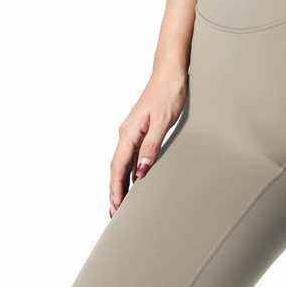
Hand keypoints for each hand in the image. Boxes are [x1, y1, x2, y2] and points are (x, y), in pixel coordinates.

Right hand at [109, 64, 187, 215]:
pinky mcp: (140, 131)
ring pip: (122, 163)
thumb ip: (152, 147)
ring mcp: (132, 132)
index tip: (117, 207)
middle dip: (115, 191)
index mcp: (129, 133)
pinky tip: (134, 181)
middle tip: (115, 214)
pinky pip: (130, 156)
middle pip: (116, 168)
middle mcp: (126, 133)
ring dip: (121, 183)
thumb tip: (141, 171)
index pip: (118, 167)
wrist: (171, 72)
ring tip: (121, 203)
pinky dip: (129, 171)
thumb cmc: (168, 93)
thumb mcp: (163, 122)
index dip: (117, 189)